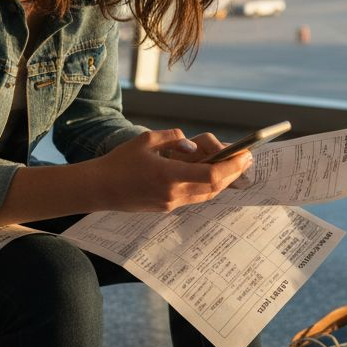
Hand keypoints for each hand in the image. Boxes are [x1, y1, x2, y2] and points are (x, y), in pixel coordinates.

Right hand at [93, 129, 252, 212]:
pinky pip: (194, 197)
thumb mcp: (146, 140)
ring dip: (223, 181)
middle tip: (246, 158)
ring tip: (235, 166)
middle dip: (234, 172)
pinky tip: (213, 174)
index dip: (232, 166)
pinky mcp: (166, 208)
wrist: (99, 189)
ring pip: (207, 194)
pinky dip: (207, 186)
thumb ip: (173, 139)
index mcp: (168, 175)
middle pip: (215, 187)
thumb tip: (193, 146)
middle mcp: (173, 193)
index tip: (245, 155)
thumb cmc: (120, 161)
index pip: (211, 175)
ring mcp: (170, 204)